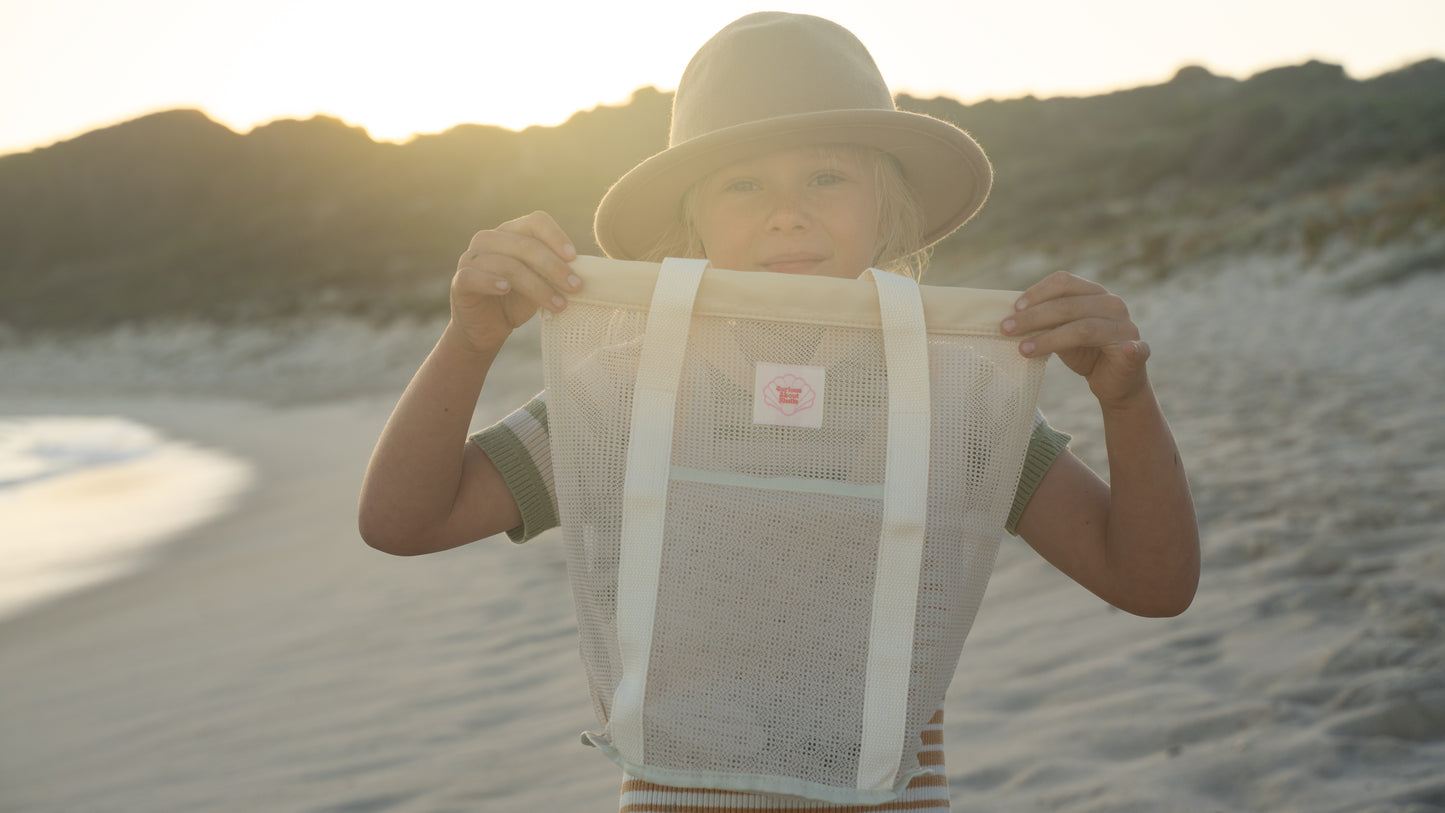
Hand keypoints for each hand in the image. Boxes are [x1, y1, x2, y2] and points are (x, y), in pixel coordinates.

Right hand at [450, 211, 580, 352]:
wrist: (486, 328)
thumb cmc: (517, 301)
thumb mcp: (540, 283)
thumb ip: (555, 271)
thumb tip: (588, 271)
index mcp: (511, 232)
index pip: (535, 221)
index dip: (556, 236)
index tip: (575, 258)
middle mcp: (489, 239)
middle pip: (525, 245)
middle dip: (554, 267)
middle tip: (575, 287)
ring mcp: (471, 258)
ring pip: (507, 265)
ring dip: (537, 286)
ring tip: (558, 305)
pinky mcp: (460, 280)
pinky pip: (475, 276)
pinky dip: (492, 281)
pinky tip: (506, 290)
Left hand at [1001, 270, 1150, 407]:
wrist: (1113, 382)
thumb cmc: (1084, 352)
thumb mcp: (1060, 333)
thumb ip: (1044, 322)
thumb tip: (1008, 317)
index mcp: (1094, 293)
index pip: (1064, 282)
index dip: (1037, 292)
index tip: (1013, 308)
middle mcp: (1112, 305)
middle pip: (1068, 305)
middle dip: (1033, 317)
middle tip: (1006, 329)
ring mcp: (1126, 327)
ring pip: (1083, 328)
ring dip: (1049, 339)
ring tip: (1023, 350)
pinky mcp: (1137, 352)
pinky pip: (1132, 349)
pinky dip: (1129, 350)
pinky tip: (1125, 351)